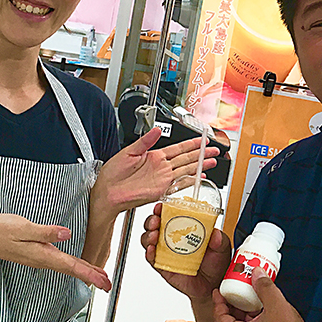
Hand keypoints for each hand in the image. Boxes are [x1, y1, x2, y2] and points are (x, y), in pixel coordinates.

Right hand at [0, 213, 111, 290]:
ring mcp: (39, 258)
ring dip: (84, 272)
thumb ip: (45, 232)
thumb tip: (67, 234)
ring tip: (99, 275)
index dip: (90, 273)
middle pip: (72, 270)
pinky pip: (60, 263)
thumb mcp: (22, 227)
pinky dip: (73, 266)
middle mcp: (43, 259)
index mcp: (42, 254)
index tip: (104, 281)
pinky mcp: (36, 253)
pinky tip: (77, 265)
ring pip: (67, 267)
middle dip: (92, 276)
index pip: (72, 266)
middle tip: (109, 284)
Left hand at [91, 126, 219, 223]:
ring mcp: (162, 179)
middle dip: (201, 153)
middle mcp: (160, 167)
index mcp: (153, 156)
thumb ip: (145, 141)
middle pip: (187, 158)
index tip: (202, 138)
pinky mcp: (161, 190)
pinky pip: (179, 184)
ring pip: (186, 169)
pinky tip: (199, 176)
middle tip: (214, 149)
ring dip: (200, 165)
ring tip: (212, 161)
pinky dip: (190, 180)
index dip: (191, 143)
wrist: (106, 192)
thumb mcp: (128, 152)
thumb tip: (156, 130)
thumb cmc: (112, 174)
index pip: (178, 148)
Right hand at [141, 201, 231, 299]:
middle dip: (152, 220)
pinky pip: (152, 259)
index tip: (162, 205)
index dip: (163, 208)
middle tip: (156, 220)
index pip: (171, 214)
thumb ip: (219, 240)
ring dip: (148, 236)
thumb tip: (216, 234)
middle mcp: (174, 238)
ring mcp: (167, 252)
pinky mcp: (163, 266)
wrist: (214, 284)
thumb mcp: (222, 247)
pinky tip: (152, 251)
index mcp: (186, 228)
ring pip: (149, 240)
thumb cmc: (216, 262)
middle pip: (155, 225)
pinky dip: (149, 254)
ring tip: (154, 236)